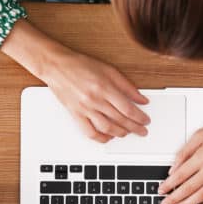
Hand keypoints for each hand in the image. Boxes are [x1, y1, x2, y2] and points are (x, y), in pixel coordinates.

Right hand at [0, 21, 149, 142]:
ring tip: (127, 133)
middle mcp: (95, 100)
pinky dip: (100, 138)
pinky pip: (89, 131)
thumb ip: (127, 86)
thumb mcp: (109, 70)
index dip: (139, 117)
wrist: (57, 66)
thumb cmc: (81, 65)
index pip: (128, 109)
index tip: (145, 120)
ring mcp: (85, 109)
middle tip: (142, 131)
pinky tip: (107, 137)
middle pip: (120, 120)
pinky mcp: (75, 114)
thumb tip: (141, 99)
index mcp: (105, 88)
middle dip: (134, 128)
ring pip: (106, 128)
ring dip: (120, 133)